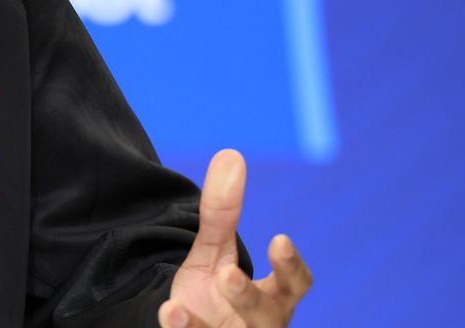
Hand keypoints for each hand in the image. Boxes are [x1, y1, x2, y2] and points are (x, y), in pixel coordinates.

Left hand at [159, 149, 310, 326]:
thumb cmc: (217, 293)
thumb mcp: (215, 252)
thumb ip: (222, 212)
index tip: (279, 239)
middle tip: (228, 275)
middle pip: (266, 316)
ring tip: (188, 298)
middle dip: (248, 297)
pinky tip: (170, 311)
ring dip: (210, 321)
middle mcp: (260, 325)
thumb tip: (231, 154)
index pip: (295, 286)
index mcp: (274, 299)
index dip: (291, 267)